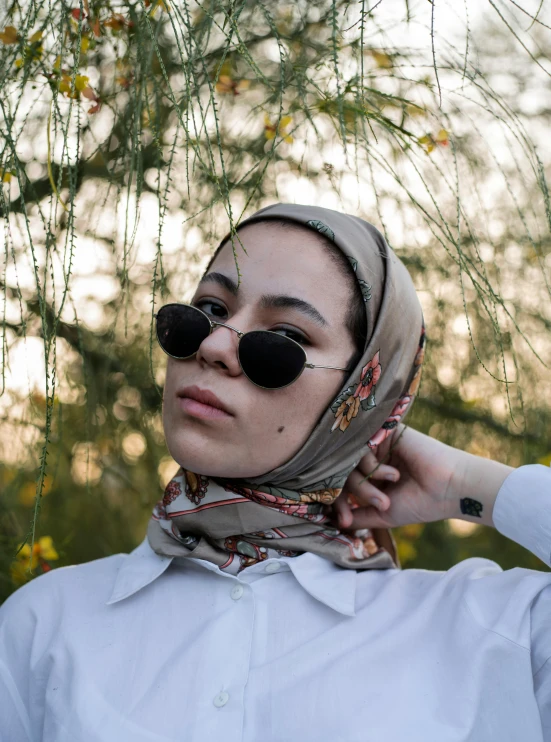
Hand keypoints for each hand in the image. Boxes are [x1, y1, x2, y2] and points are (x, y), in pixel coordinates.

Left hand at [331, 425, 512, 530]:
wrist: (448, 488)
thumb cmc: (419, 503)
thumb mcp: (382, 514)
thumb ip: (357, 516)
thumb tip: (329, 521)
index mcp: (370, 477)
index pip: (340, 485)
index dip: (338, 503)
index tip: (345, 520)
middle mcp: (371, 459)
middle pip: (342, 471)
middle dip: (353, 493)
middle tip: (376, 507)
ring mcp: (377, 445)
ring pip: (350, 460)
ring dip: (364, 483)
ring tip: (385, 497)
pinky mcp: (384, 431)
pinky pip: (361, 444)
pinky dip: (371, 465)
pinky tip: (393, 475)